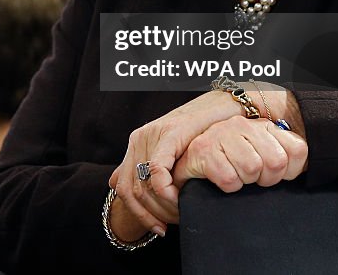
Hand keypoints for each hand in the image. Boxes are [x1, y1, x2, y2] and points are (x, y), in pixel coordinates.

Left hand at [107, 90, 242, 236]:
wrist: (223, 109)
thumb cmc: (202, 132)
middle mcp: (139, 138)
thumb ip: (144, 165)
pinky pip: (157, 170)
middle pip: (132, 190)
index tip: (158, 228)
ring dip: (161, 206)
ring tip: (179, 214)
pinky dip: (165, 190)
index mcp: (137, 143)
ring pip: (143, 184)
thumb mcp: (171, 151)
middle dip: (152, 214)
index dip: (139, 214)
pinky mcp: (169, 133)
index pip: (124, 188)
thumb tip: (114, 182)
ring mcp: (152, 135)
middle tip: (172, 224)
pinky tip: (178, 199)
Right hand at [172, 115, 308, 191]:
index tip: (276, 174)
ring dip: (245, 181)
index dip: (290, 171)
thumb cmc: (229, 163)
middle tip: (252, 178)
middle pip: (276, 163)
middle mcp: (242, 126)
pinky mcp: (202, 151)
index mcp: (262, 125)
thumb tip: (302, 167)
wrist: (188, 164)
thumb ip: (287, 156)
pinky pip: (230, 180)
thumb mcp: (264, 154)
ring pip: (252, 169)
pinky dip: (228, 187)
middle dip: (266, 179)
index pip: (298, 151)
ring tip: (236, 176)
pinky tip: (221, 179)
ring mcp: (221, 135)